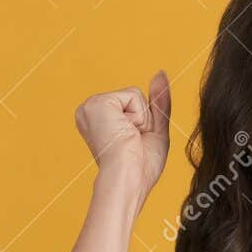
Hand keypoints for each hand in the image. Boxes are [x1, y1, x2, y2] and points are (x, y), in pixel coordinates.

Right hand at [74, 71, 171, 203]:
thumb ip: (157, 101)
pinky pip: (134, 95)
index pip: (133, 106)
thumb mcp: (154, 129)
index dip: (144, 124)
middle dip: (144, 120)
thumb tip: (161, 73)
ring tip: (129, 138)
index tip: (133, 143)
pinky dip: (138, 116)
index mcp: (99, 119)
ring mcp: (91, 105)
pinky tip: (125, 131)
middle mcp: (90, 111)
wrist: (128, 178)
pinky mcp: (98, 103)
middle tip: (133, 141)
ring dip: (141, 119)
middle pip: (136, 98)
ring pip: (135, 95)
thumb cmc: (140, 167)